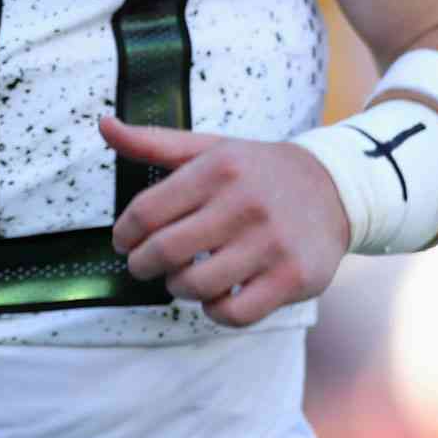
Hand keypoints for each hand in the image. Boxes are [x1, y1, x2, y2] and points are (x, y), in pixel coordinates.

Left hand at [102, 116, 350, 327]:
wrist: (333, 188)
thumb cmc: (255, 171)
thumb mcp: (208, 147)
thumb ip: (153, 142)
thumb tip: (103, 124)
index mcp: (216, 169)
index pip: (147, 211)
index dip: (125, 233)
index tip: (122, 241)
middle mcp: (243, 205)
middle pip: (166, 252)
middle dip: (142, 264)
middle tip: (141, 265)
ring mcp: (271, 244)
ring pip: (197, 286)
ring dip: (177, 288)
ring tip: (179, 278)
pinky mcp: (293, 278)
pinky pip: (236, 313)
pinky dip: (214, 311)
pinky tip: (214, 296)